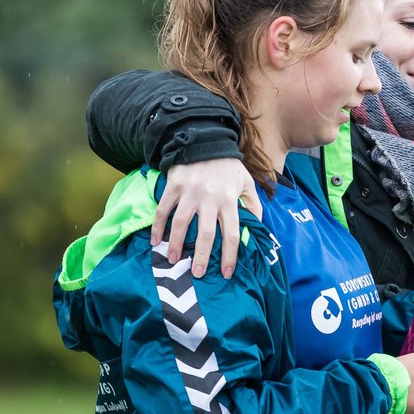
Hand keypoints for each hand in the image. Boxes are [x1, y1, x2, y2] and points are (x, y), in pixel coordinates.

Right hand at [151, 159, 262, 278]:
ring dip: (176, 244)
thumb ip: (253, 204)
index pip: (231, 234)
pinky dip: (158, 226)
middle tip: (197, 274)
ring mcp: (190, 193)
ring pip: (180, 224)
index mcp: (229, 200)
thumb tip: (258, 225)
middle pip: (205, 234)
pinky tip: (155, 240)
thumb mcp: (246, 181)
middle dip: (201, 257)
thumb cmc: (227, 164)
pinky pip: (164, 209)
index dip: (229, 256)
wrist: (204, 138)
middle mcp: (210, 199)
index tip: (226, 272)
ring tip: (173, 260)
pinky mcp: (174, 186)